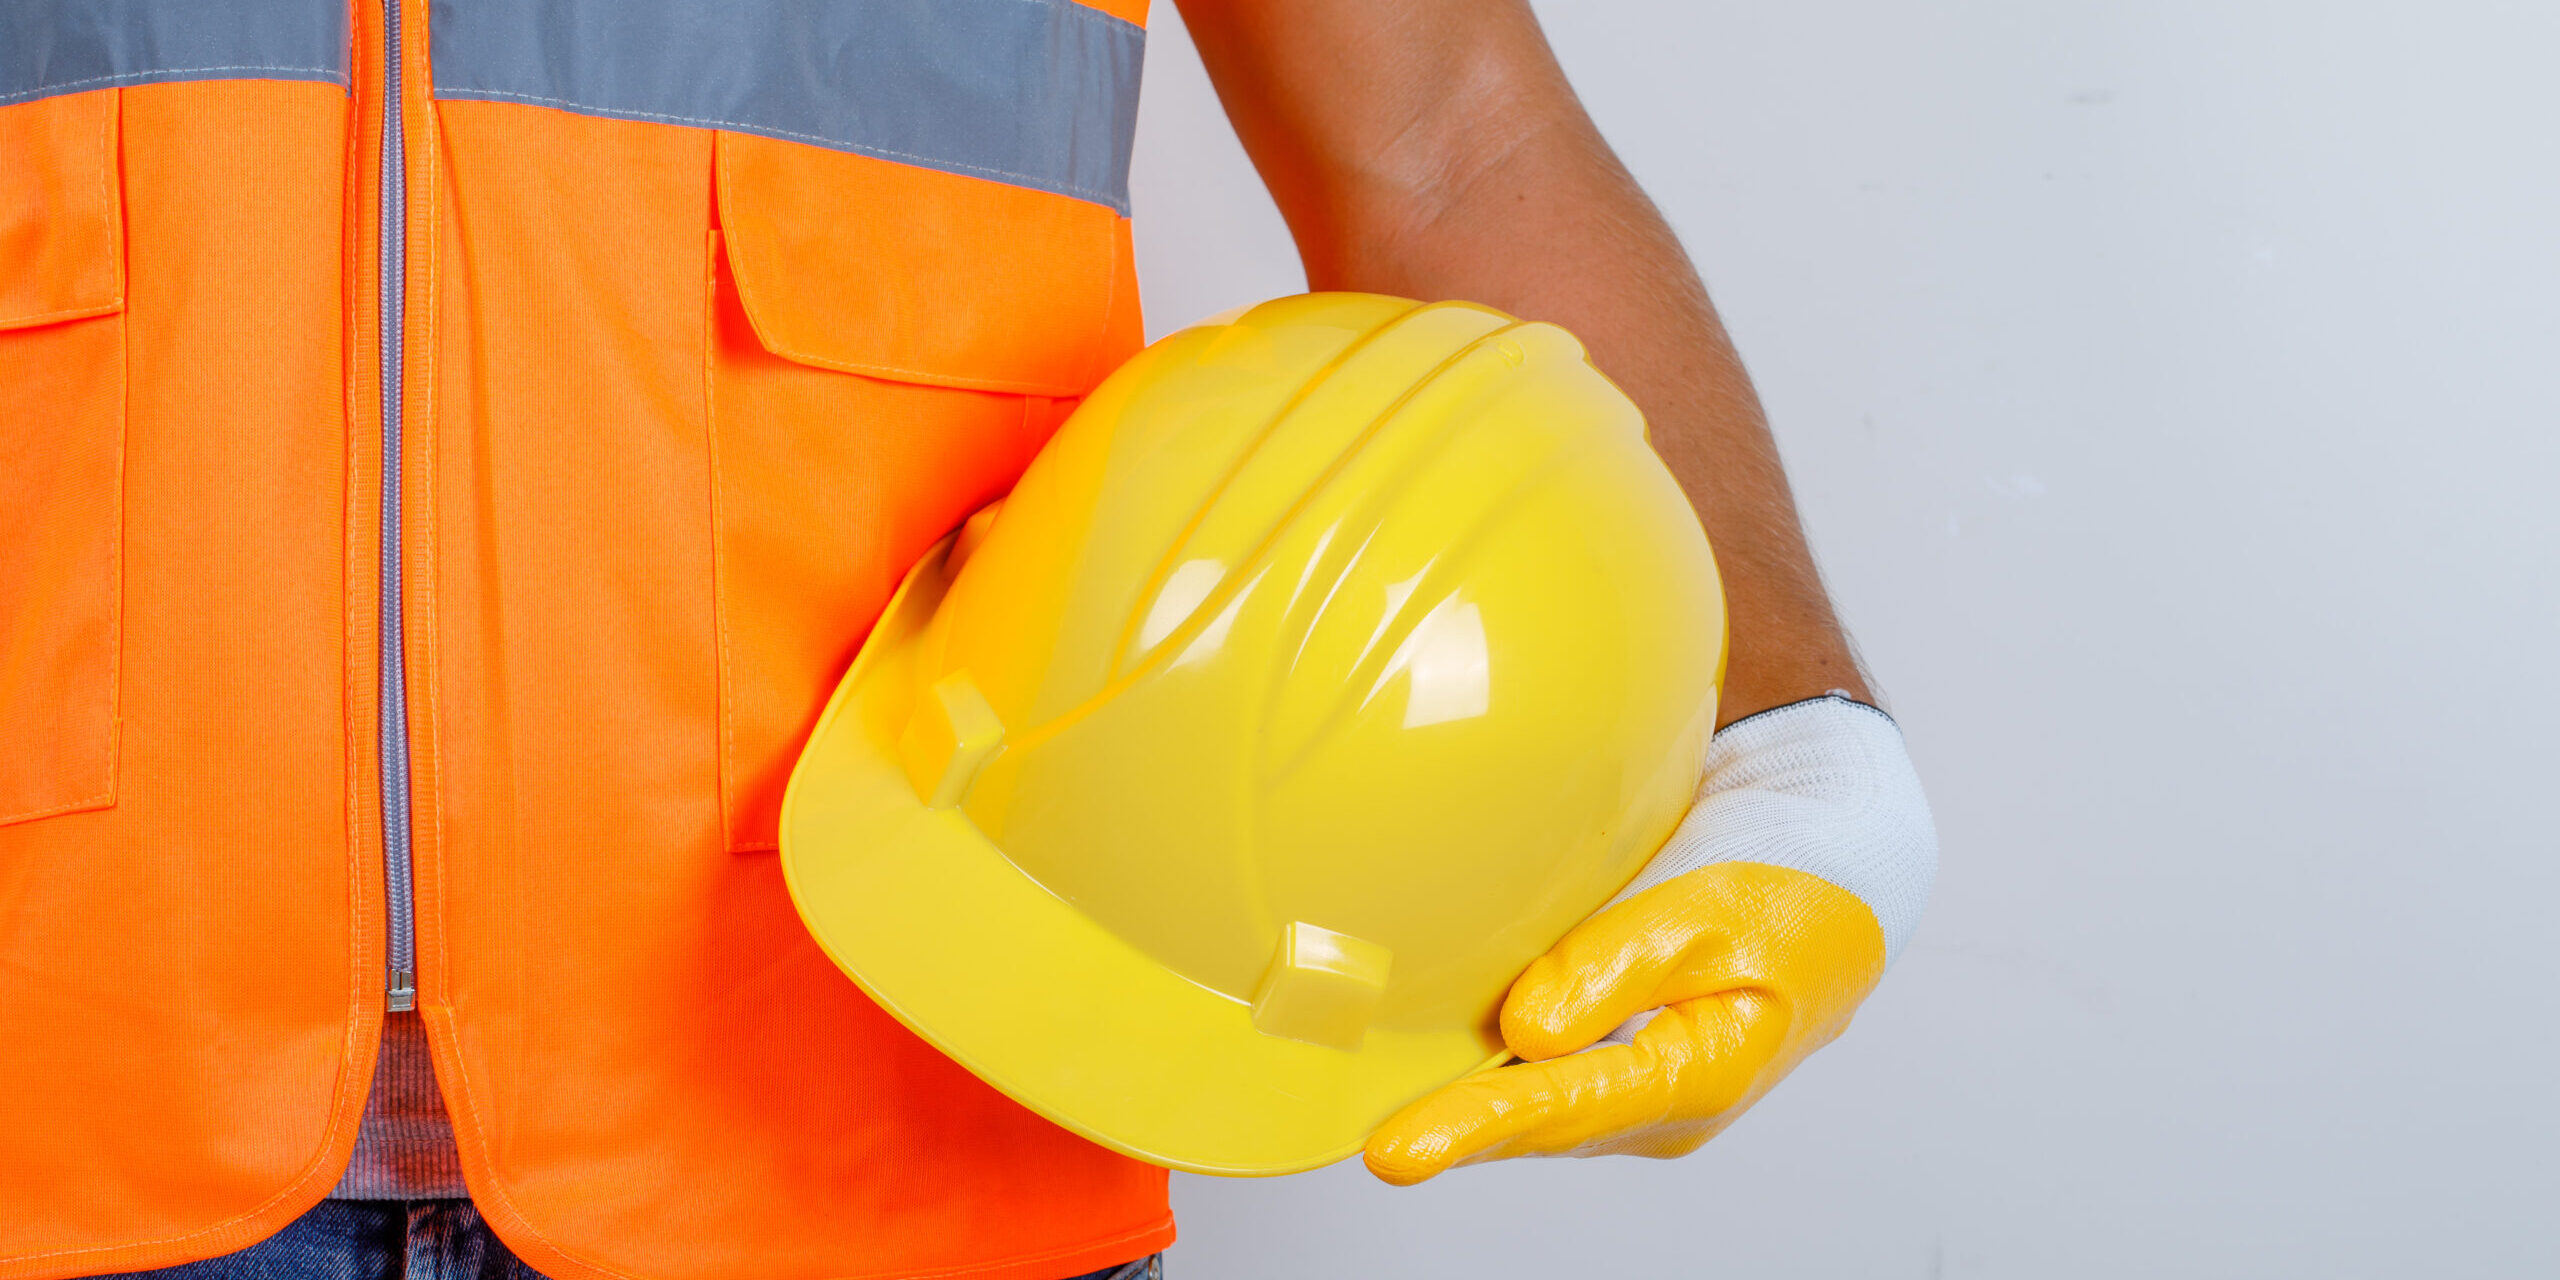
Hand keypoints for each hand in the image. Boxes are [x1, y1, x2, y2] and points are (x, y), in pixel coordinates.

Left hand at [1365, 695, 1934, 1182]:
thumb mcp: (1708, 911)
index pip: (1568, 1105)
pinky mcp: (1625, 1058)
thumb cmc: (1785, 889)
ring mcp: (1647, 1088)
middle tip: (1379, 1147)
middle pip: (1547, 1123)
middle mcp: (1669, 1102)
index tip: (1400, 1151)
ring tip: (1390, 1118)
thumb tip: (1528, 1032)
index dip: (1478, 1126)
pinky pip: (1551, 1076)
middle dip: (1463, 1132)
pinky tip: (1441, 1066)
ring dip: (1474, 1108)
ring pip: (1545, 1107)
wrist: (1832, 878)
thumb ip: (1614, 967)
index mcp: (1702, 1073)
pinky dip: (1498, 1074)